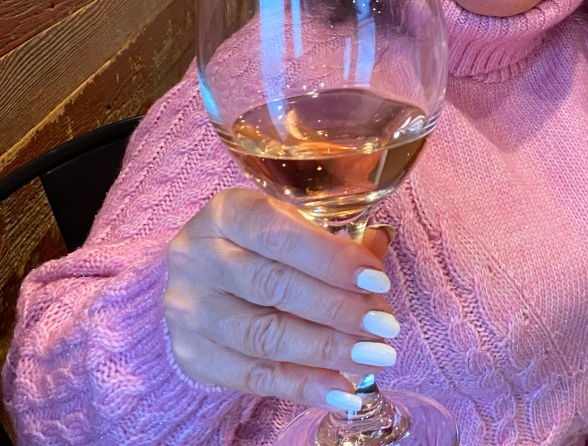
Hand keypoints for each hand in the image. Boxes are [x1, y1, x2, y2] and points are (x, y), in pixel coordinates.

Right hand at [164, 188, 397, 411]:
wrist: (200, 279)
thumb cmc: (256, 244)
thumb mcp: (288, 223)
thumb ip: (332, 233)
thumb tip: (378, 245)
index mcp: (226, 212)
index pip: (279, 233)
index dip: (330, 257)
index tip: (376, 279)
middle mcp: (198, 257)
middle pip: (273, 286)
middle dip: (337, 308)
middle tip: (384, 324)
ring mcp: (189, 309)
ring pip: (264, 335)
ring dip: (326, 349)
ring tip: (373, 356)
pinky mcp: (192, 354)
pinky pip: (252, 377)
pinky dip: (302, 385)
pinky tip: (341, 389)